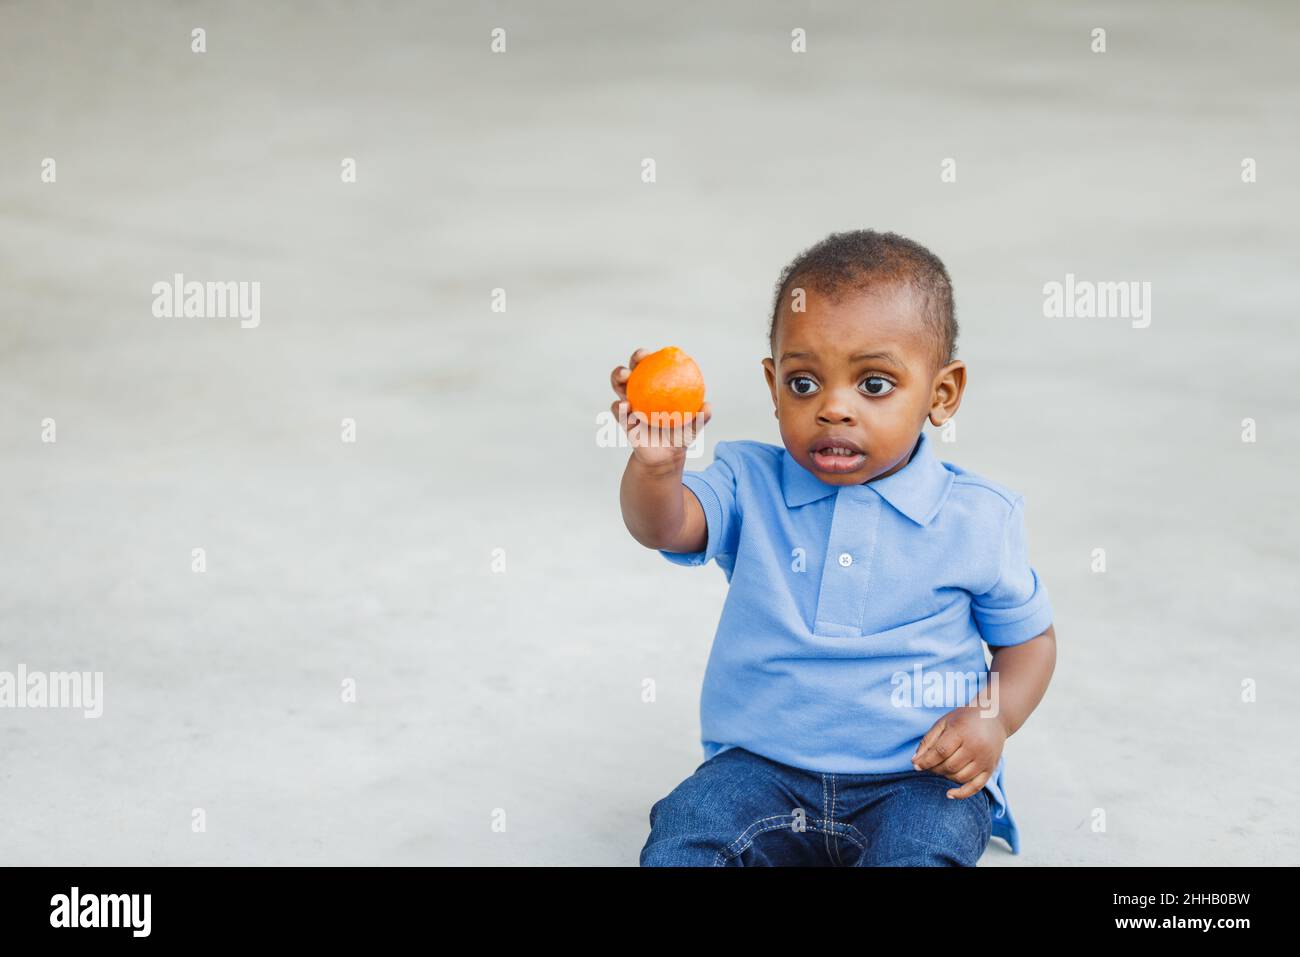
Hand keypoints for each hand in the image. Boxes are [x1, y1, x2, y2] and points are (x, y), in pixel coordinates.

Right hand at [609, 347, 711, 467]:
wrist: (666, 457)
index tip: (652, 353)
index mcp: (654, 388)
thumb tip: (708, 406)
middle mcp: (639, 393)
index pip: (649, 367)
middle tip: (638, 360)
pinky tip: (626, 406)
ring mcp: (629, 406)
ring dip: (618, 378)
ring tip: (624, 377)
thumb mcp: (693, 426)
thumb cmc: (680, 436)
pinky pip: (618, 411)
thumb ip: (700, 417)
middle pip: (630, 372)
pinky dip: (619, 406)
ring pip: (618, 387)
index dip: (648, 357)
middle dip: (634, 359)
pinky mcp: (623, 421)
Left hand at [910, 705, 1007, 798]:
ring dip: (945, 777)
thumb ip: (928, 740)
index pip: (940, 752)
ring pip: (960, 777)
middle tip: (928, 765)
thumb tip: (915, 762)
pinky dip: (962, 794)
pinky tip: (949, 794)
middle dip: (934, 769)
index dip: (926, 761)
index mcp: (962, 732)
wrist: (994, 717)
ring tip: (940, 769)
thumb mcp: (943, 723)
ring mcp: (984, 760)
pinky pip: (976, 787)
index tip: (916, 765)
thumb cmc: (964, 719)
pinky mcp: (991, 769)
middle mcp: (975, 747)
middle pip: (949, 766)